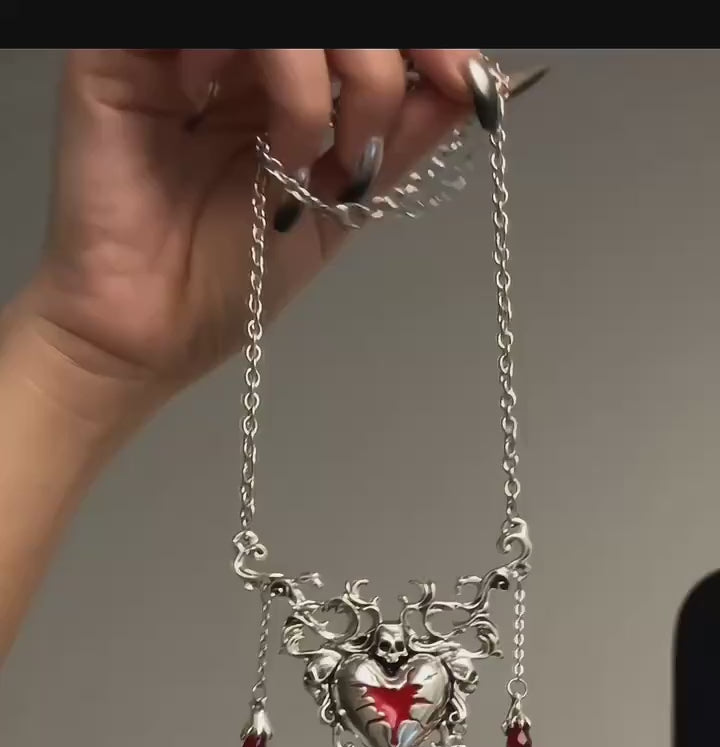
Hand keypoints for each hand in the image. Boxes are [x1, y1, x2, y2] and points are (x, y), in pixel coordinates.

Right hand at [19, 49, 479, 424]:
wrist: (150, 334)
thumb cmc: (232, 281)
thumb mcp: (339, 208)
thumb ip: (398, 141)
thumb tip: (475, 84)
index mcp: (294, 79)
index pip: (369, 31)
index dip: (426, 42)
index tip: (465, 81)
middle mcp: (243, 51)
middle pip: (341, 10)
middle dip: (377, 66)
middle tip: (362, 146)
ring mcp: (187, 43)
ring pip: (283, 9)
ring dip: (314, 76)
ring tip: (295, 154)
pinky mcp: (124, 49)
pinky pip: (206, 13)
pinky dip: (248, 51)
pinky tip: (220, 106)